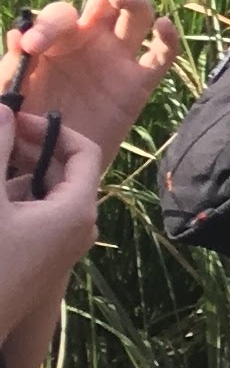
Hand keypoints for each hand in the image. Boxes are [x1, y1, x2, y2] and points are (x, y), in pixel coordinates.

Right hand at [1, 111, 113, 367]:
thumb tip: (5, 109)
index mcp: (77, 210)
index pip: (83, 151)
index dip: (49, 128)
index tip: (13, 119)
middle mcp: (78, 227)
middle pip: (63, 170)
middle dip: (27, 148)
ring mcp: (60, 246)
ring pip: (44, 192)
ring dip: (15, 173)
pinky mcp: (39, 258)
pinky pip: (33, 214)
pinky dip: (13, 197)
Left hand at [5, 0, 178, 157]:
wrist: (50, 166)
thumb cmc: (23, 124)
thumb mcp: (9, 93)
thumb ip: (11, 66)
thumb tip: (19, 34)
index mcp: (57, 38)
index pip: (60, 14)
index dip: (47, 24)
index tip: (31, 48)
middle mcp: (91, 40)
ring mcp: (118, 60)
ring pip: (137, 16)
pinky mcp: (139, 84)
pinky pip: (162, 56)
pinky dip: (169, 39)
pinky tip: (164, 26)